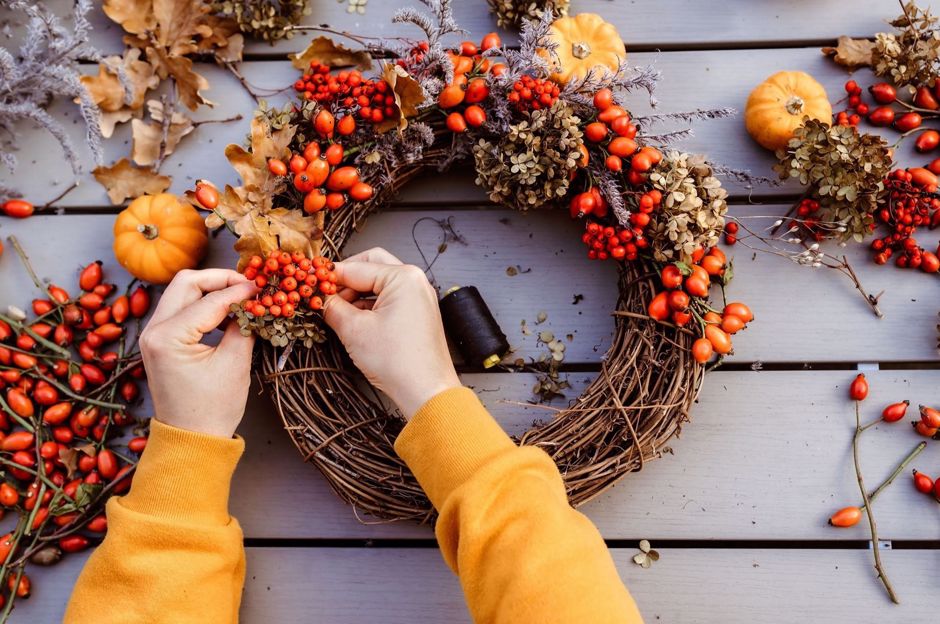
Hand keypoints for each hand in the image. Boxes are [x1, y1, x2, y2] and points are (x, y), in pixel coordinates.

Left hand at [139, 269, 258, 437]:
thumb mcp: (235, 364)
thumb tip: (254, 300)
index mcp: (168, 337)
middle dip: (220, 279)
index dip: (240, 290)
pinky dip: (203, 304)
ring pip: (182, 292)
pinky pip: (181, 309)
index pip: (209, 300)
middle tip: (249, 284)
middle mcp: (153, 330)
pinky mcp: (160, 341)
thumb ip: (244, 324)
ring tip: (241, 297)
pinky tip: (227, 312)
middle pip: (186, 282)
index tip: (263, 287)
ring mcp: (153, 334)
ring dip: (211, 290)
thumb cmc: (213, 409)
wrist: (191, 439)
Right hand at [323, 248, 459, 418]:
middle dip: (346, 280)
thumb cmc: (399, 362)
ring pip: (379, 283)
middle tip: (325, 295)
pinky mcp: (418, 313)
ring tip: (337, 312)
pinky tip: (354, 320)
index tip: (310, 282)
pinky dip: (370, 305)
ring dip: (356, 294)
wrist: (426, 391)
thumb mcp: (354, 330)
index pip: (356, 268)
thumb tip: (319, 298)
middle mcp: (415, 282)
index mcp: (403, 277)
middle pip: (371, 266)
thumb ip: (332, 307)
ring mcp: (419, 297)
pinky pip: (389, 299)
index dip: (329, 276)